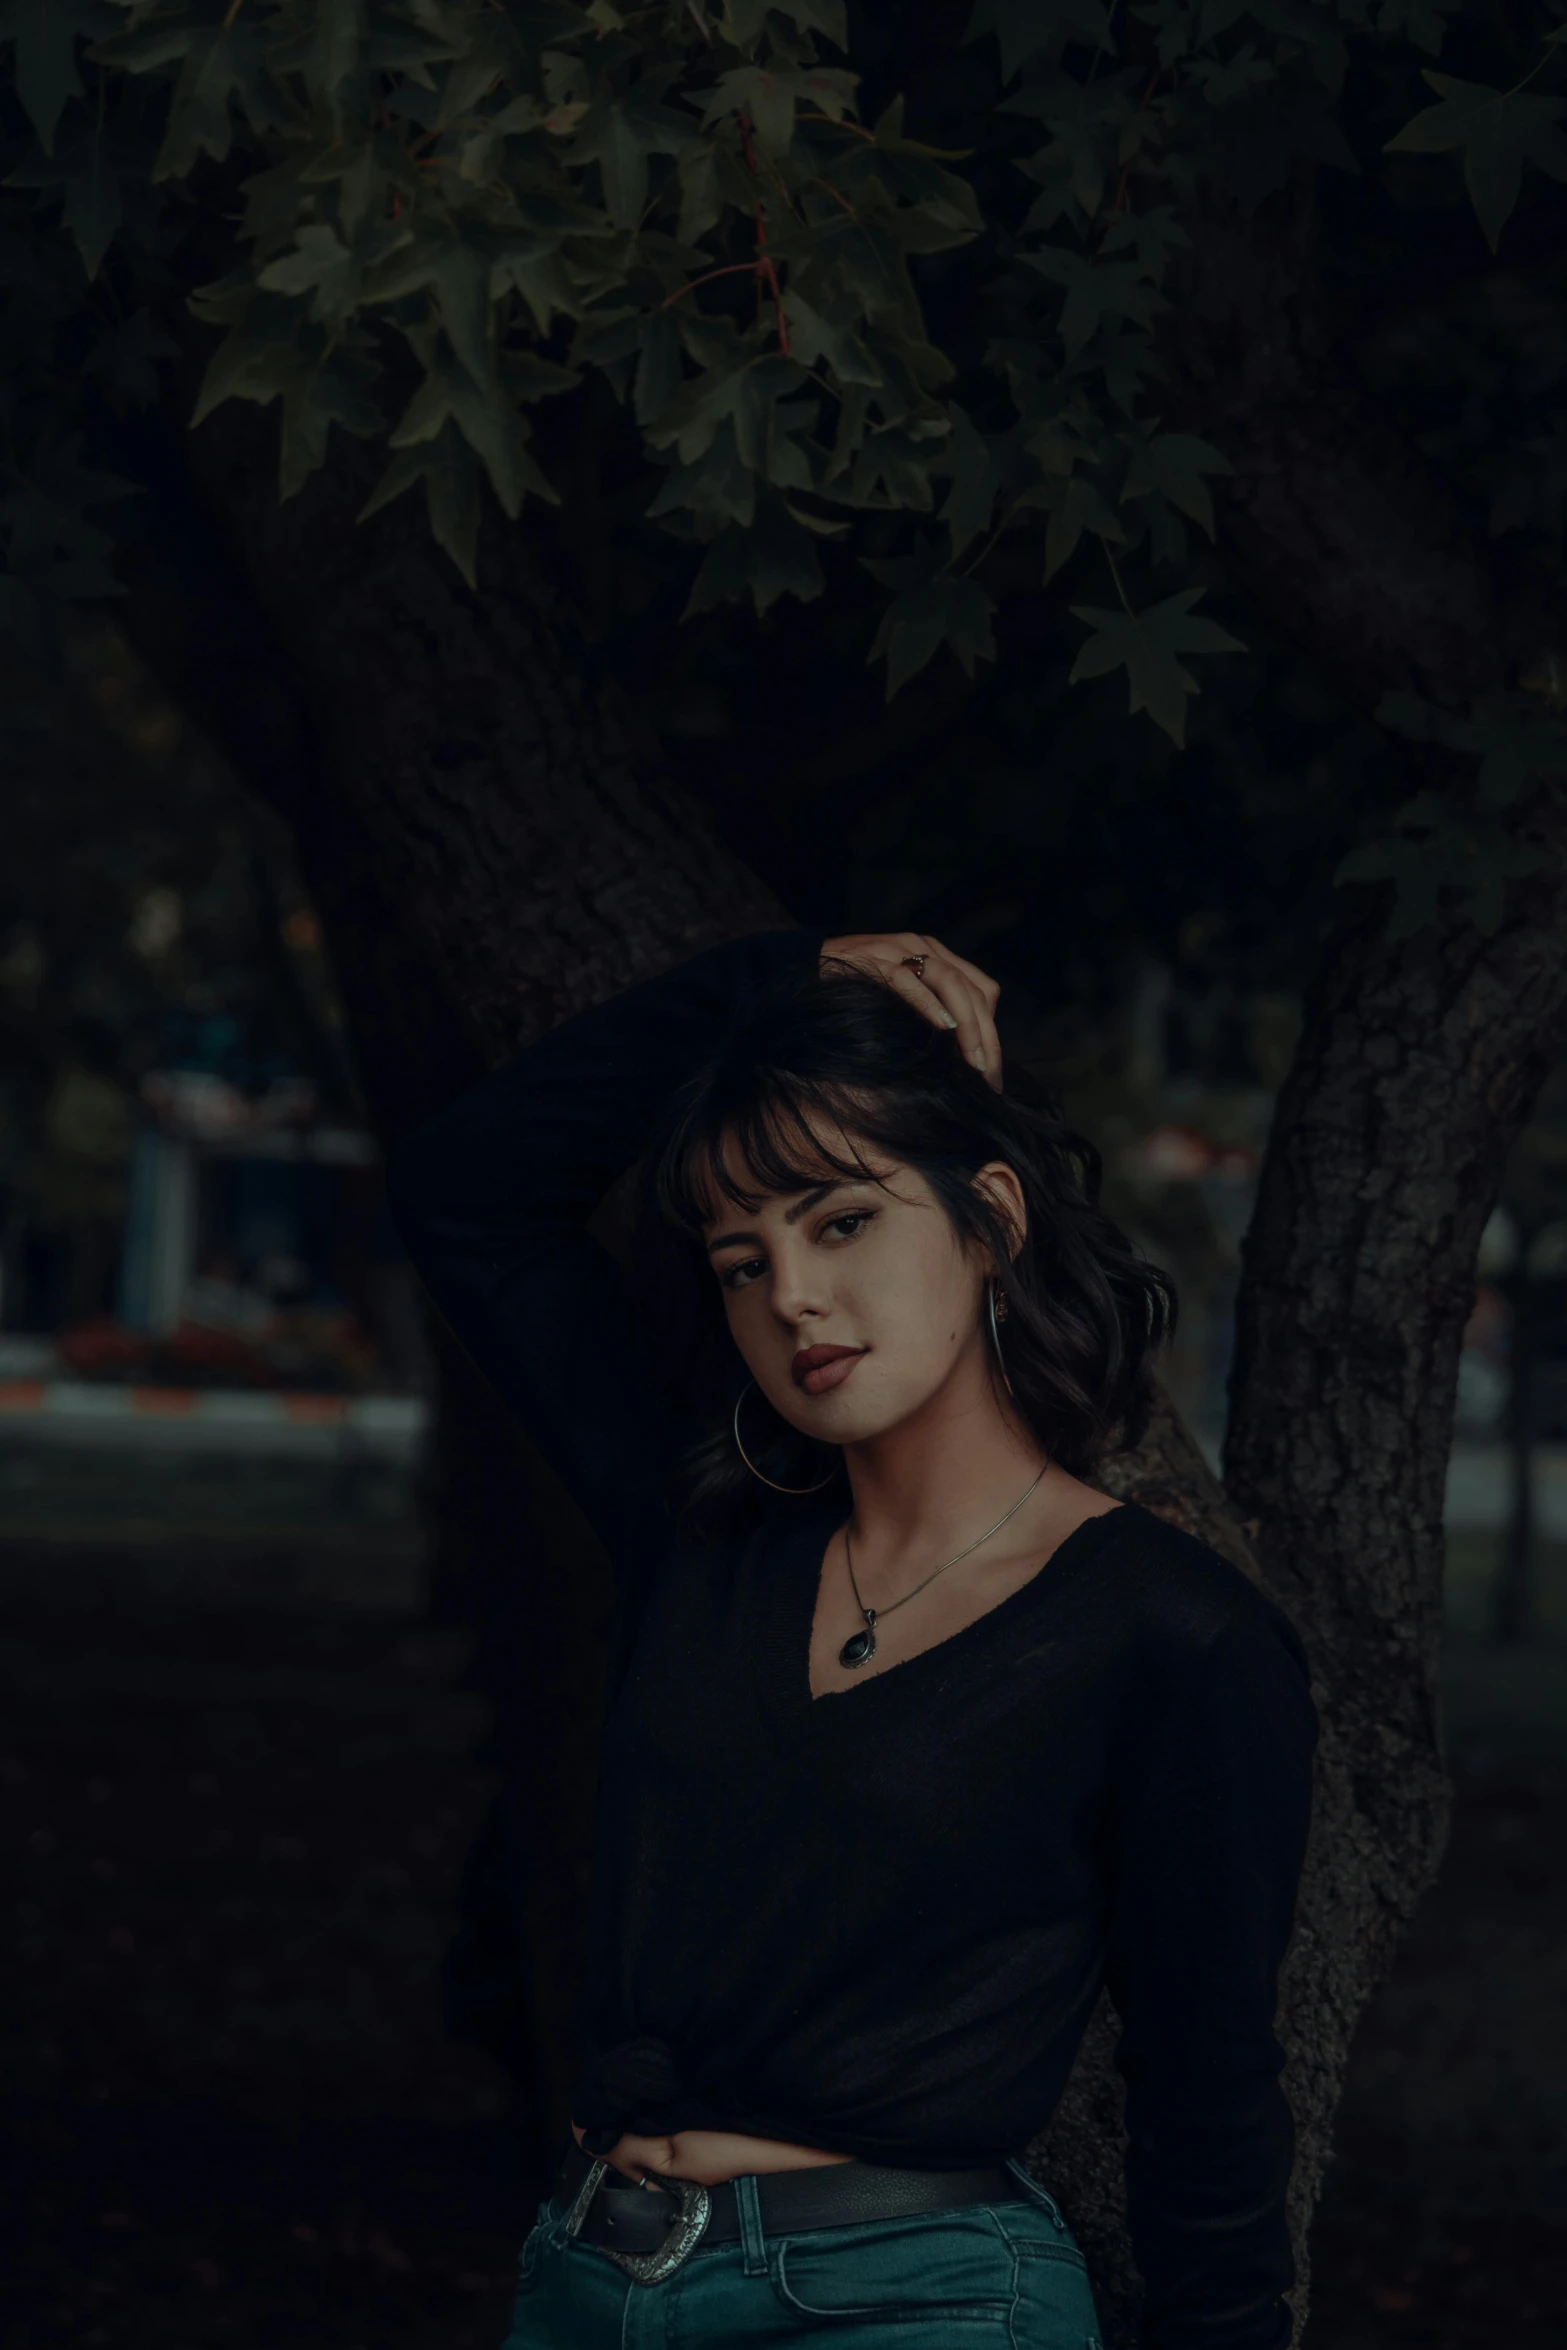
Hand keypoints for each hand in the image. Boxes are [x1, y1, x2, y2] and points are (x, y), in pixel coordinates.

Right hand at [821, 931, 1002, 1090]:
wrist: (800, 970)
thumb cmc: (851, 993)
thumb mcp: (899, 1001)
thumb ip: (929, 1012)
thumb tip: (963, 1056)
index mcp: (934, 954)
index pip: (982, 989)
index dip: (992, 1031)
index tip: (990, 1073)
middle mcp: (921, 946)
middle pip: (972, 991)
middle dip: (986, 1038)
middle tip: (988, 1079)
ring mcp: (897, 950)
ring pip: (949, 983)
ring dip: (967, 1026)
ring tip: (972, 1062)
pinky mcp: (873, 960)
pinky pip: (907, 982)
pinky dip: (928, 1005)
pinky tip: (945, 1028)